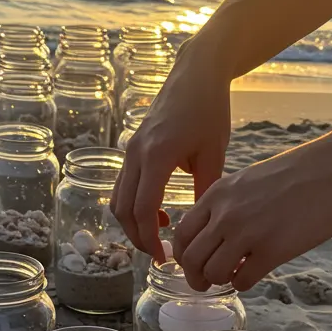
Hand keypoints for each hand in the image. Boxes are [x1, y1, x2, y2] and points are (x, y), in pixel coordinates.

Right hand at [111, 33, 231, 262]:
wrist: (195, 73)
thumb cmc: (209, 109)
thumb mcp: (213, 153)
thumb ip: (205, 190)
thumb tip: (201, 226)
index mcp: (156, 156)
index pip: (142, 209)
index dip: (149, 239)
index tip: (164, 257)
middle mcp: (135, 154)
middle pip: (123, 209)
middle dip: (137, 237)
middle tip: (160, 254)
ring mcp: (130, 150)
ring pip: (118, 199)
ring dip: (132, 223)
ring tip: (157, 236)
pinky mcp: (132, 148)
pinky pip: (123, 185)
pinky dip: (133, 205)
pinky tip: (156, 211)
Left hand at [173, 133, 331, 290]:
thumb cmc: (296, 174)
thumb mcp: (247, 181)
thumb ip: (225, 206)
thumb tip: (212, 236)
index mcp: (217, 195)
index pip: (182, 234)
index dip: (183, 255)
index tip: (192, 263)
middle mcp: (226, 215)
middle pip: (191, 259)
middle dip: (195, 277)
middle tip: (205, 282)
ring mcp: (248, 234)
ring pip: (213, 273)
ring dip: (219, 281)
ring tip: (233, 275)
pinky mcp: (272, 251)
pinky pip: (242, 281)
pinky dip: (243, 284)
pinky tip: (253, 274)